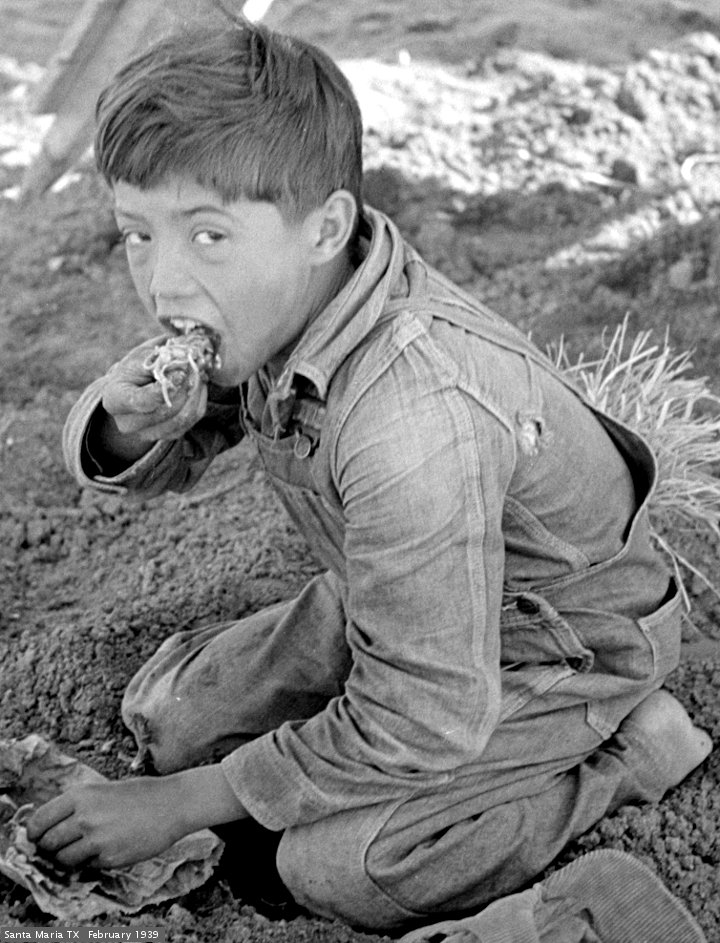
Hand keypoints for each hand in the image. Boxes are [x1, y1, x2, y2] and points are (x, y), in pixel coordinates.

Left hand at [25, 776, 188, 870]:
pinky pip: (87, 866)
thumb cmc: (140, 794)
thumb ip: (77, 806)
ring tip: (87, 847)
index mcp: (80, 796)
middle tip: (63, 844)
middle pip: (48, 843)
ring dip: (69, 857)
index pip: (38, 821)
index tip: (38, 837)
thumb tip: (50, 827)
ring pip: (63, 859)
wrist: (174, 804)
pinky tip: (108, 848)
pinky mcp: (110, 858)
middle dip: (51, 847)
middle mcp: (84, 817)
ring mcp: (97, 840)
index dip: (34, 833)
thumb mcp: (103, 790)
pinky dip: (92, 861)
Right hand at [102, 337, 208, 445]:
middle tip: (197, 366)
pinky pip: (191, 421)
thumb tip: (186, 354)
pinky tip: (199, 384)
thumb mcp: (140, 357)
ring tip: (200, 373)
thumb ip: (160, 357)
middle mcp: (128, 423)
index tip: (180, 373)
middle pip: (166, 411)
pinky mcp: (168, 435)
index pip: (140, 401)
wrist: (131, 390)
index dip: (163, 389)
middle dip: (186, 387)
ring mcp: (148, 433)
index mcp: (115, 400)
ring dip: (196, 393)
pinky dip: (199, 400)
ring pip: (183, 418)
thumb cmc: (134, 370)